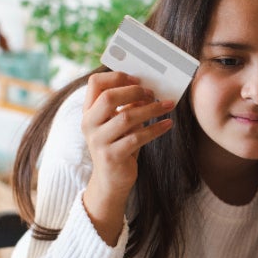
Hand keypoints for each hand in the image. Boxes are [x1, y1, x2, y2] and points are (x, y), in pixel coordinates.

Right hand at [79, 72, 174, 243]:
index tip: (137, 79)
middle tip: (153, 93)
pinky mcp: (112, 156)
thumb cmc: (118, 146)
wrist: (111, 181)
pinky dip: (155, 129)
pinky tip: (168, 124)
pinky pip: (137, 138)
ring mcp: (99, 141)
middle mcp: (89, 124)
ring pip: (126, 117)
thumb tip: (149, 88)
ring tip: (168, 106)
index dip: (117, 77)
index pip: (95, 83)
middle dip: (134, 92)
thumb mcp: (119, 124)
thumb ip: (127, 106)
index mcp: (88, 112)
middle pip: (108, 98)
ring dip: (151, 109)